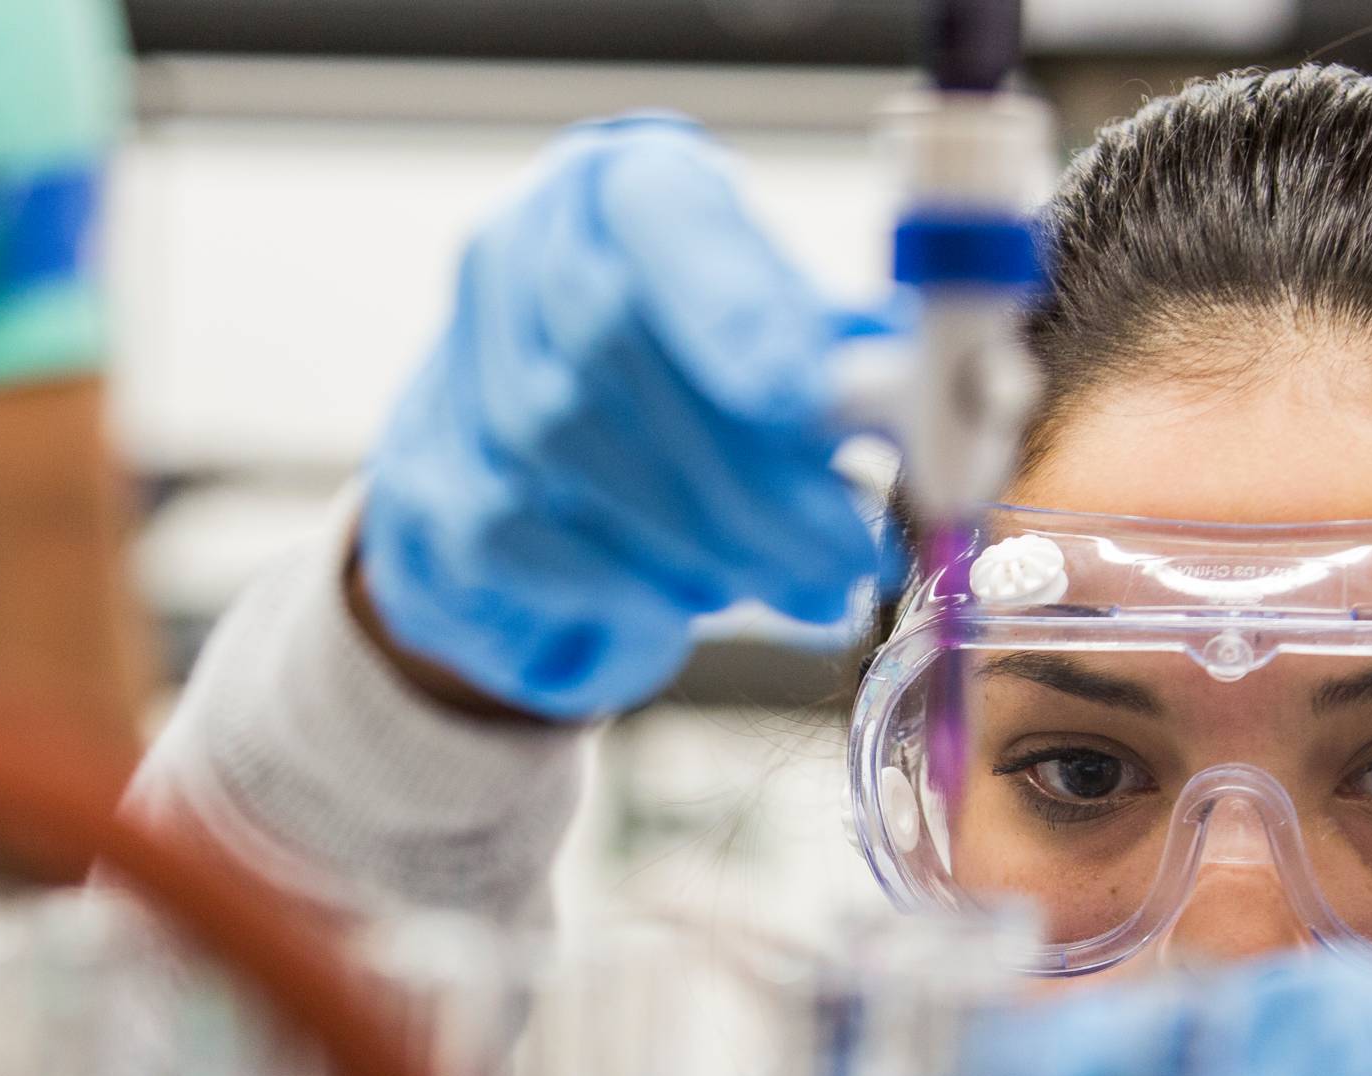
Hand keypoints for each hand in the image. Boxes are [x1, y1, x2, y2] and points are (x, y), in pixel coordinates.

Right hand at [357, 117, 882, 721]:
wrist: (520, 460)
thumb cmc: (681, 381)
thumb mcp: (777, 335)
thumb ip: (845, 361)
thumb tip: (943, 409)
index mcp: (619, 186)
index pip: (663, 217)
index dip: (730, 306)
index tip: (804, 400)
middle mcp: (520, 252)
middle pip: (616, 351)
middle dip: (747, 471)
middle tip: (848, 552)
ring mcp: (455, 363)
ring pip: (570, 453)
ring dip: (706, 538)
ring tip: (805, 586)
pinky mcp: (428, 480)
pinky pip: (526, 538)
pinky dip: (629, 579)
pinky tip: (699, 595)